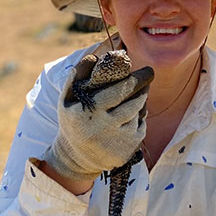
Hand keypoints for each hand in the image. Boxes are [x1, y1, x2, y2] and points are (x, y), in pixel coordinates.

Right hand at [43, 54, 152, 181]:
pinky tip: (134, 113)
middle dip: (142, 87)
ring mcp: (118, 140)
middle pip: (133, 102)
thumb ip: (77, 77)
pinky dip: (140, 117)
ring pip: (138, 114)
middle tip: (148, 75)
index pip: (118, 92)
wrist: (76, 159)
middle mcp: (105, 128)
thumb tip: (93, 56)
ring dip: (141, 101)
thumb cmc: (73, 123)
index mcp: (90, 113)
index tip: (143, 70)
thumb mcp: (66, 101)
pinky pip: (140, 127)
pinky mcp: (128, 150)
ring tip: (140, 92)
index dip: (133, 80)